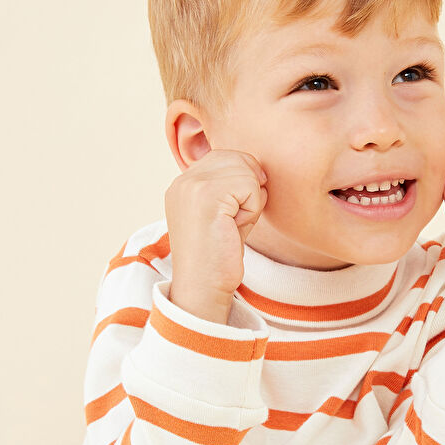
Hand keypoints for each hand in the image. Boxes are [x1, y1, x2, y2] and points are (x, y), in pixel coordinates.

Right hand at [164, 148, 268, 305]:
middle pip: (238, 158)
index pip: (225, 156)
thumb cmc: (218, 257)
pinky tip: (234, 229)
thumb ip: (235, 189)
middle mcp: (183, 180)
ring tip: (231, 227)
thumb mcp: (225, 215)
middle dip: (248, 190)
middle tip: (232, 223)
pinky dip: (252, 210)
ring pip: (247, 171)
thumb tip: (260, 171)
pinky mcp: (206, 195)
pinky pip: (250, 186)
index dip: (243, 183)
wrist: (203, 288)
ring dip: (251, 201)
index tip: (231, 217)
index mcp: (183, 183)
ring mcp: (192, 185)